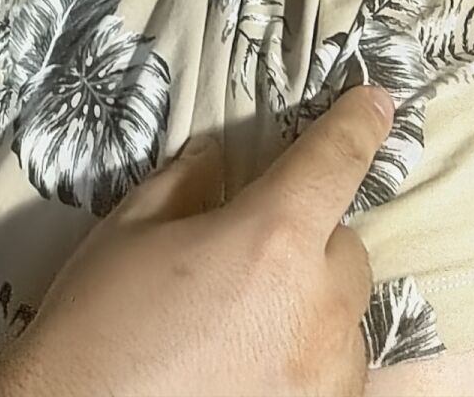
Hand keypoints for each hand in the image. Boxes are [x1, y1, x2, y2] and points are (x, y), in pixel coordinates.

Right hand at [0, 85, 393, 396]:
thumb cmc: (97, 323)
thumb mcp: (132, 229)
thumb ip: (190, 183)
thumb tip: (221, 159)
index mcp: (271, 239)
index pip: (335, 161)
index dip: (358, 124)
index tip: (376, 103)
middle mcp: (316, 307)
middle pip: (346, 247)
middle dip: (309, 238)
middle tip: (249, 254)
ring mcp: (326, 374)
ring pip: (345, 314)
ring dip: (314, 302)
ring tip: (249, 319)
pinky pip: (338, 370)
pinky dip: (310, 355)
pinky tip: (256, 363)